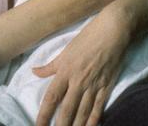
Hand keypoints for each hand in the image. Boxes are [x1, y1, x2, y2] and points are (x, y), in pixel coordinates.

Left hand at [33, 9, 130, 125]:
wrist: (113, 30)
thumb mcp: (66, 50)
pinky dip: (93, 121)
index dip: (43, 115)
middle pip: (66, 110)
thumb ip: (50, 66)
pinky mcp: (107, 86)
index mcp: (65, 71)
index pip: (51, 98)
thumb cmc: (88, 37)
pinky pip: (98, 108)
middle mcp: (78, 81)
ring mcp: (94, 85)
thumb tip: (34, 72)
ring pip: (82, 112)